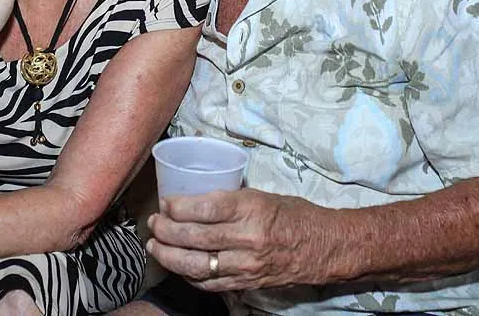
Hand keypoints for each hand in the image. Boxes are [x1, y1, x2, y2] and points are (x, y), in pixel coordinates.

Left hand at [146, 188, 342, 291]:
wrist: (324, 246)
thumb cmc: (293, 214)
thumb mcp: (262, 195)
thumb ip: (229, 199)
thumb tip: (192, 198)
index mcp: (251, 209)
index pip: (204, 209)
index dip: (177, 208)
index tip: (164, 204)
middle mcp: (247, 238)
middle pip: (194, 237)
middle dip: (166, 231)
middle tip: (153, 223)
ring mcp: (246, 265)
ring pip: (197, 265)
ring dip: (169, 256)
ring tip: (156, 246)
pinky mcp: (246, 283)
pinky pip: (210, 283)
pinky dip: (188, 275)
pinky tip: (177, 266)